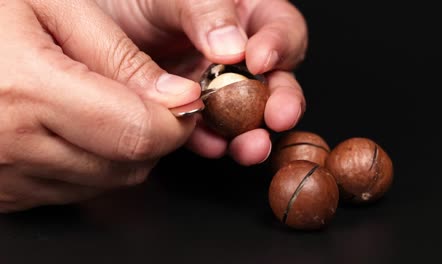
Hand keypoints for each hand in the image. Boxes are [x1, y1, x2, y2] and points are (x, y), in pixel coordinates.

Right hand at [0, 0, 201, 211]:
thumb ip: (121, 57)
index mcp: (27, 91)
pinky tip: (75, 127)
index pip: (138, 133)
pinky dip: (91, 163)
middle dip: (156, 135)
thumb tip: (177, 97)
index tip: (185, 100)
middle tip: (150, 99)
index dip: (177, 120)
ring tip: (104, 106)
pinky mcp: (1, 191)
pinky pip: (73, 189)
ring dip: (123, 150)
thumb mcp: (52, 6)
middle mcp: (12, 145)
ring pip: (106, 181)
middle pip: (128, 164)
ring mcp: (3, 176)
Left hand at [97, 0, 307, 165]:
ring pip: (246, 113)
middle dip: (281, 100)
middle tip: (278, 116)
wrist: (91, 33)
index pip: (279, 26)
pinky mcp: (191, 112)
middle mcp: (235, 54)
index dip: (279, 45)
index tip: (259, 60)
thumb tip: (233, 48)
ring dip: (252, 132)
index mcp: (242, 14)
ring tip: (250, 146)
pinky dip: (210, 140)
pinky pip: (206, 131)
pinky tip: (211, 145)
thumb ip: (204, 10)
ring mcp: (215, 87)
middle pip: (274, 78)